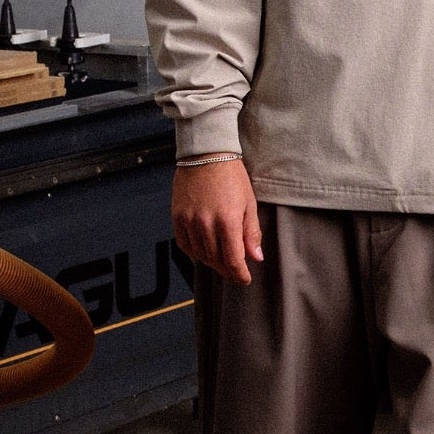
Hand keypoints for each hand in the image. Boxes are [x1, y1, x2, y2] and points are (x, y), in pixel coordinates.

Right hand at [172, 159, 263, 284]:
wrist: (206, 154)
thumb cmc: (231, 176)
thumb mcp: (249, 203)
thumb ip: (251, 233)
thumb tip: (256, 257)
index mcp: (228, 220)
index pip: (233, 260)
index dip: (239, 274)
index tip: (244, 279)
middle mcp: (206, 224)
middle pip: (216, 260)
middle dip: (228, 270)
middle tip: (235, 271)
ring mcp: (189, 221)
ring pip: (200, 255)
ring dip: (212, 262)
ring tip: (221, 260)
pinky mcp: (177, 217)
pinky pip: (184, 244)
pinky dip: (195, 252)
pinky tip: (204, 251)